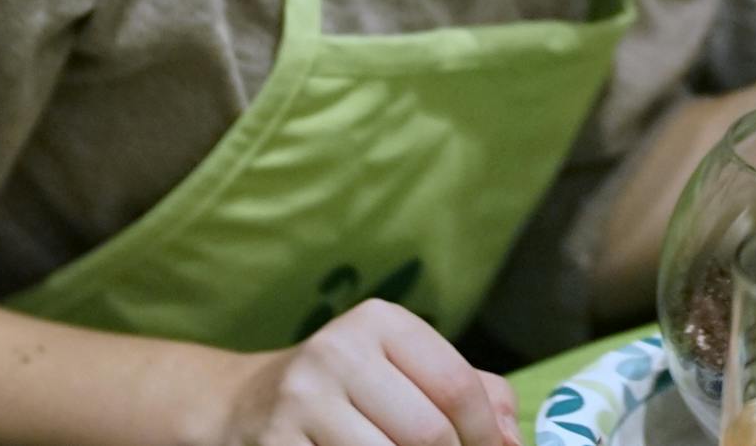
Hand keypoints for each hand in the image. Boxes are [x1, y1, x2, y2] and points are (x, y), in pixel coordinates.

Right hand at [215, 299, 519, 445]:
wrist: (244, 405)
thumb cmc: (351, 388)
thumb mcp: (406, 367)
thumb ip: (472, 390)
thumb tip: (510, 439)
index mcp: (379, 322)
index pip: (455, 385)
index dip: (486, 433)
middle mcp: (336, 352)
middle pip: (426, 432)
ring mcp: (299, 401)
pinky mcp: (275, 445)